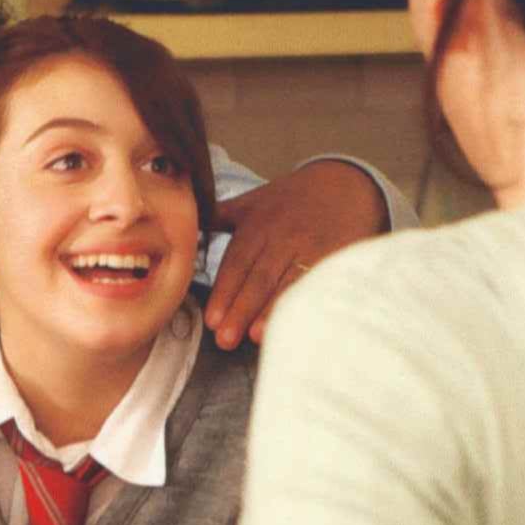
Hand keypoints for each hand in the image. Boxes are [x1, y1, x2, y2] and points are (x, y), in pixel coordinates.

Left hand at [205, 160, 386, 347]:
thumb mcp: (251, 202)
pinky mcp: (338, 258)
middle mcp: (284, 237)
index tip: (212, 320)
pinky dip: (310, 304)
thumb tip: (180, 231)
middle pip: (260, 278)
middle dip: (242, 309)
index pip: (238, 263)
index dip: (225, 292)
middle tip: (225, 339)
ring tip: (256, 336)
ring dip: (273, 311)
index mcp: (258, 225)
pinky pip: (320, 284)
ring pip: (290, 284)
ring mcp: (313, 248)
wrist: (344, 185)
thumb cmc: (289, 200)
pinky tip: (300, 324)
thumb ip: (217, 219)